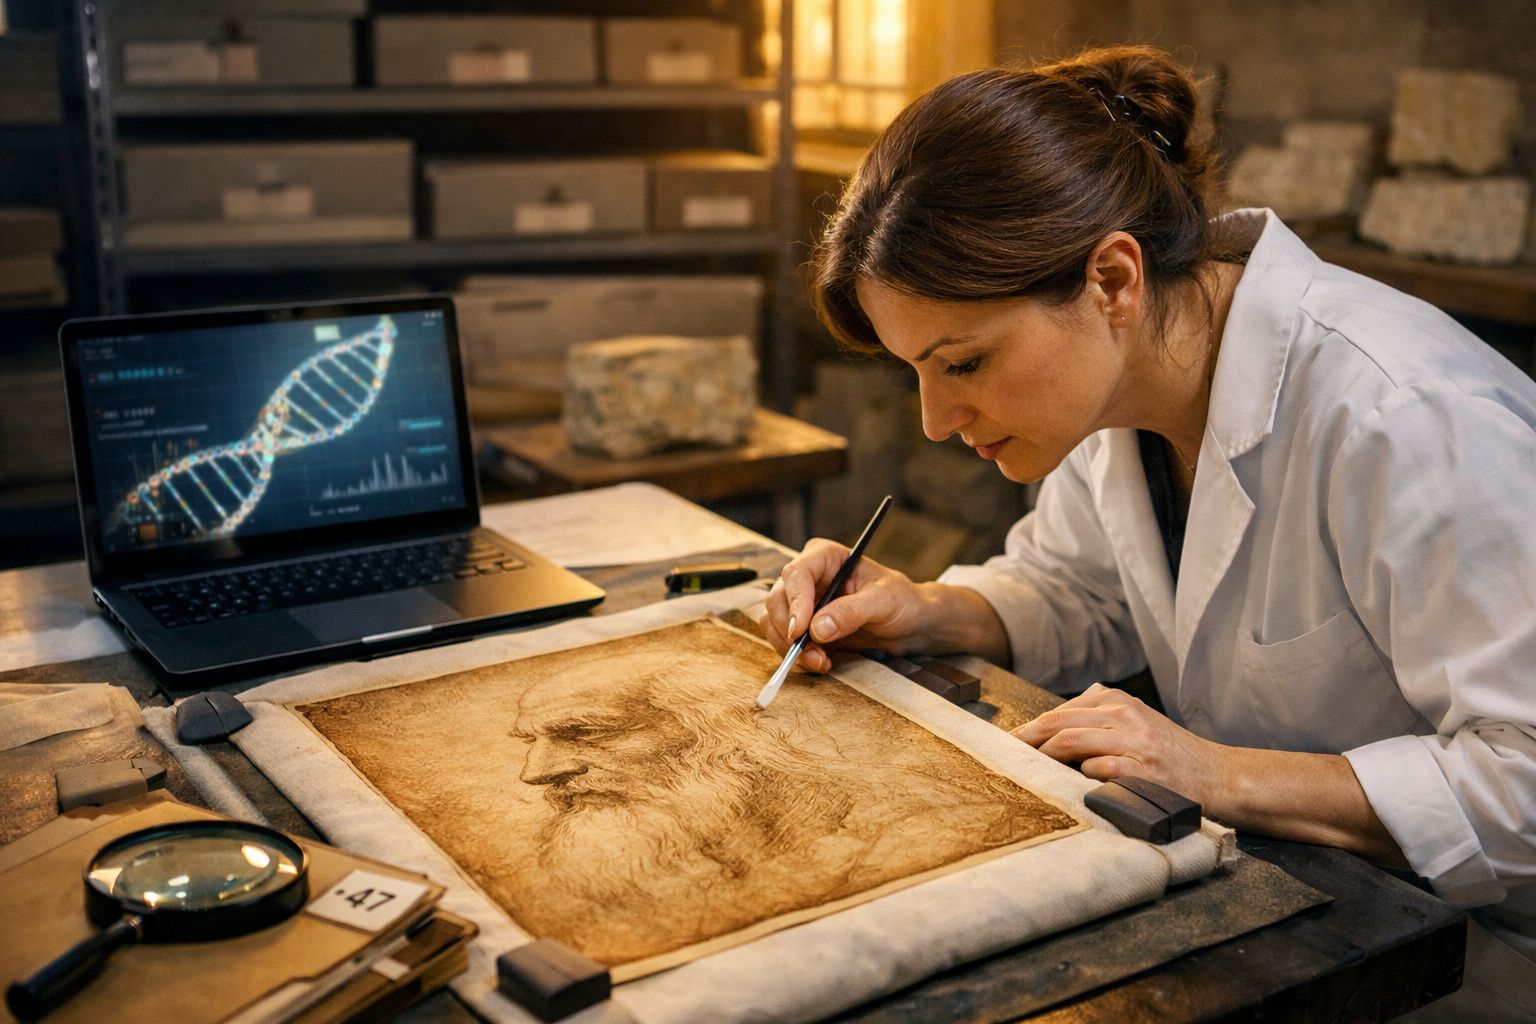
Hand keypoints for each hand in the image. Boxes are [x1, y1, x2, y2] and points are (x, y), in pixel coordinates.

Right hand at [762, 538, 929, 671]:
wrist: (908, 623)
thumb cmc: (901, 601)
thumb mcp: (883, 602)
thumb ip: (851, 612)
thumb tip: (817, 628)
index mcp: (825, 556)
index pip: (796, 574)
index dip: (795, 602)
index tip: (800, 631)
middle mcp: (807, 575)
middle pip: (778, 599)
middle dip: (791, 631)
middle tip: (814, 656)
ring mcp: (801, 601)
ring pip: (773, 621)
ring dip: (790, 647)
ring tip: (821, 662)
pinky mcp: (802, 625)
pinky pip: (782, 638)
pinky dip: (795, 654)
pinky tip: (820, 662)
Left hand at [1010, 683, 1230, 806]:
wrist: (1219, 776)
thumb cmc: (1170, 755)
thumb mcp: (1134, 725)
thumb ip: (1096, 724)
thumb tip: (1045, 739)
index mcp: (1118, 701)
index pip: (1059, 712)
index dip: (1029, 730)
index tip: (1009, 745)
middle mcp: (1124, 714)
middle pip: (1058, 723)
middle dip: (1026, 741)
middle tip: (1004, 759)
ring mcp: (1134, 741)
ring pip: (1072, 741)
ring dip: (1044, 758)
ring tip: (1028, 773)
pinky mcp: (1143, 769)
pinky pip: (1099, 768)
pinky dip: (1081, 776)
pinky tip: (1075, 785)